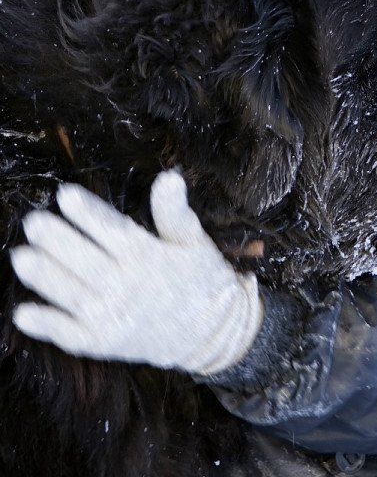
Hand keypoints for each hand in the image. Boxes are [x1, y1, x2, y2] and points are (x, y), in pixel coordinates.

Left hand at [11, 171, 262, 374]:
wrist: (211, 333)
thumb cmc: (200, 278)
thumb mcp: (194, 241)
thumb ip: (174, 211)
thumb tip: (169, 177)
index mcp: (149, 257)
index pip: (113, 230)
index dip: (88, 213)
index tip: (64, 195)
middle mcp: (128, 286)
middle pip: (86, 260)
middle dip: (57, 240)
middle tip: (32, 222)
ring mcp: (114, 318)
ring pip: (72, 294)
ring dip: (44, 277)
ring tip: (19, 257)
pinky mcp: (105, 343)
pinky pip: (71, 335)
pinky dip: (47, 326)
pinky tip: (23, 313)